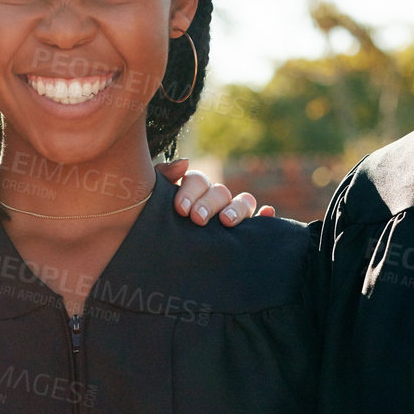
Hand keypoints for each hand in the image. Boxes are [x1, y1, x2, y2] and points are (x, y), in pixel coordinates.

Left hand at [157, 158, 275, 225]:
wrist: (145, 251)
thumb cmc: (148, 221)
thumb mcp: (148, 201)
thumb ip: (162, 177)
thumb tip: (185, 162)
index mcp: (192, 191)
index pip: (198, 182)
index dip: (190, 192)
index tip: (180, 209)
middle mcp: (213, 201)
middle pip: (219, 192)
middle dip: (209, 204)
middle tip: (197, 219)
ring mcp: (228, 216)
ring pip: (241, 203)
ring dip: (237, 209)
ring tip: (226, 221)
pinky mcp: (241, 235)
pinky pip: (258, 223)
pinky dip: (266, 217)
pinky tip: (268, 214)